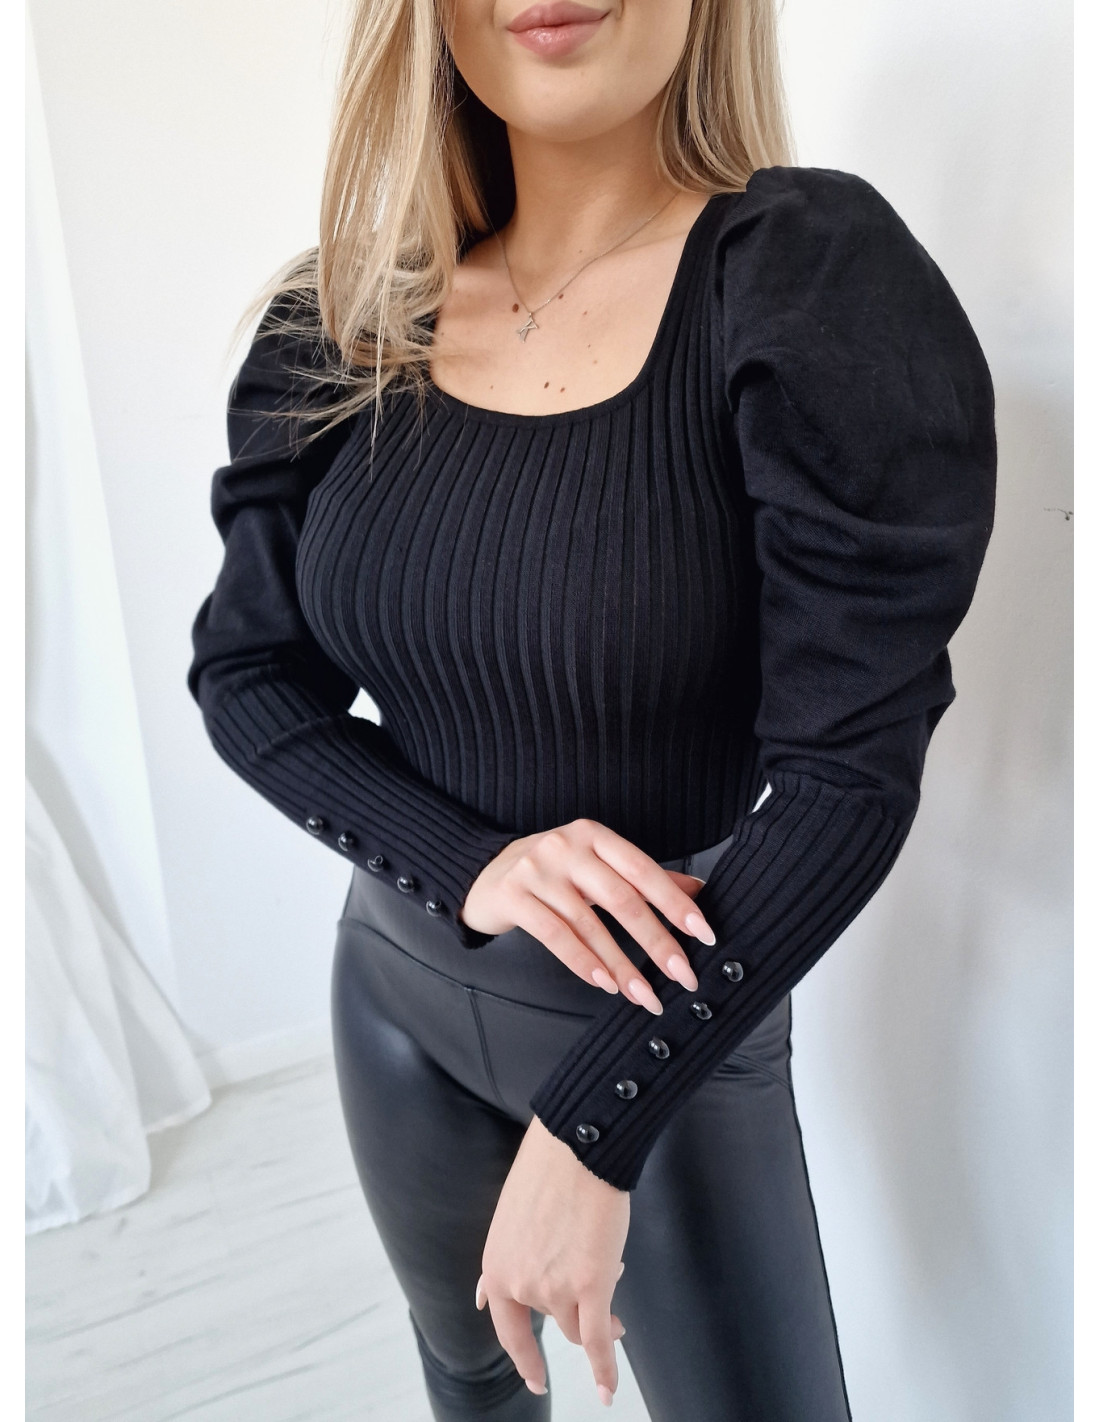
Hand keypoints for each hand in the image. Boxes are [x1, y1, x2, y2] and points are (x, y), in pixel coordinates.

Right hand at [457, 818, 714, 1013]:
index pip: (644, 870)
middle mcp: (568, 847)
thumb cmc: (551, 872)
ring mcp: (538, 870)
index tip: (703, 934)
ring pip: (589, 924)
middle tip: (682, 976)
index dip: (676, 903)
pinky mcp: (514, 895)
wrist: (483, 872)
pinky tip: (603, 982)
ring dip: (622, 965)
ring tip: (643, 994)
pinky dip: (582, 962)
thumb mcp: (596, 865)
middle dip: (657, 942)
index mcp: (595, 836)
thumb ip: (643, 878)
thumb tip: (698, 893)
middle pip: (621, 899)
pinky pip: (554, 935)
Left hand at [476, 1114, 629, 1405]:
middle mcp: (520, 1284)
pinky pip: (599, 1341)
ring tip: (618, 1308)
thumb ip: (507, 1257)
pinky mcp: (592, 1286)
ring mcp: (555, 1289)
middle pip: (554, 1320)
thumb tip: (482, 1295)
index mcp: (496, 1266)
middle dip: (576, 1313)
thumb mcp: (510, 1217)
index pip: (508, 1327)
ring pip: (580, 1325)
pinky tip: (608, 1390)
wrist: (577, 1144)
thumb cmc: (549, 1169)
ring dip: (602, 1322)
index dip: (524, 1356)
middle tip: (598, 1303)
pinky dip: (605, 1368)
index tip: (534, 1377)